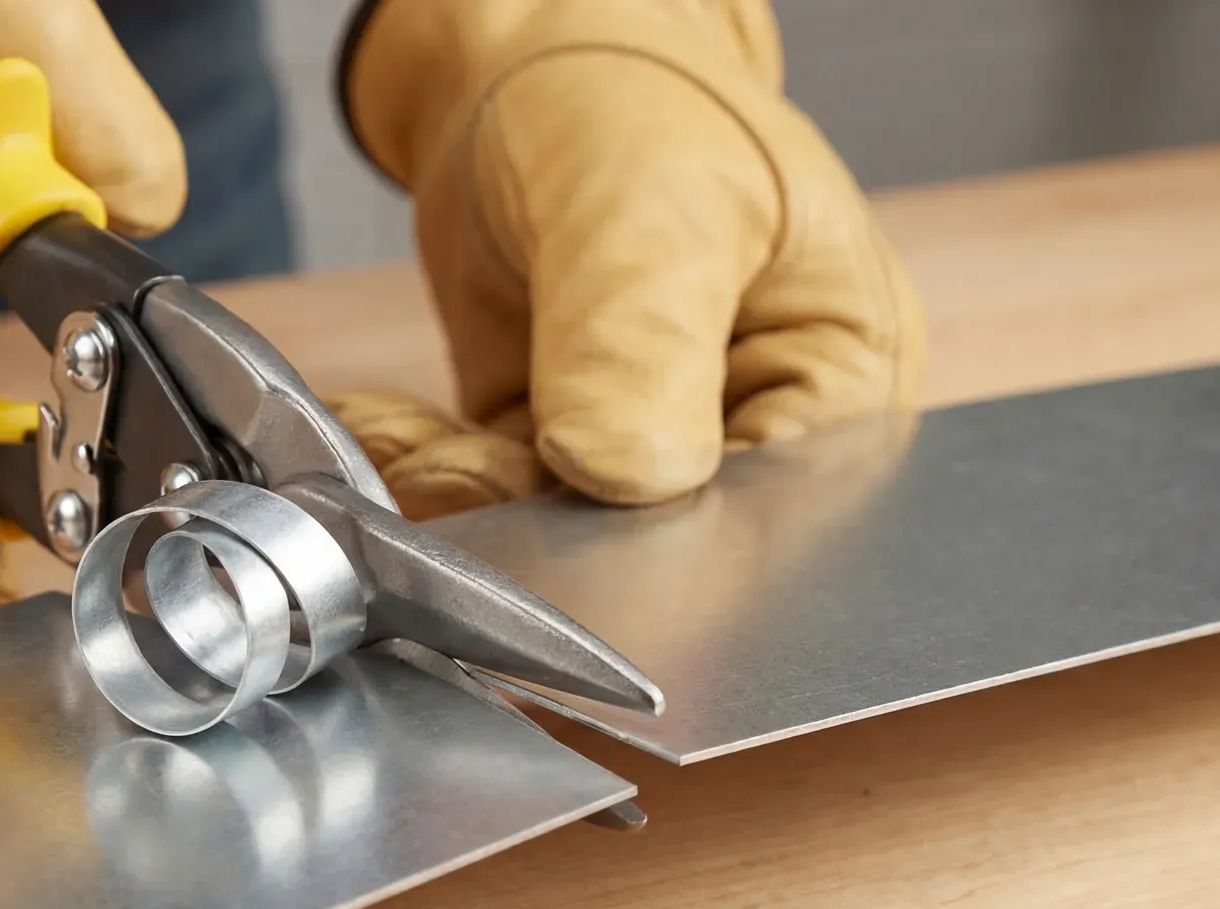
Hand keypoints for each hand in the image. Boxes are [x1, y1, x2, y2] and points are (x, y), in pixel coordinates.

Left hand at [333, 0, 924, 519]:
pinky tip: (378, 425)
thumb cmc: (634, 97)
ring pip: (555, 531)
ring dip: (461, 495)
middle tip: (447, 468)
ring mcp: (643, 445)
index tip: (565, 515)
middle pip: (662, 545)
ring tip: (395, 436)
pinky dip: (423, 467)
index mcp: (841, 380)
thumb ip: (640, 342)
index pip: (778, 518)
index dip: (674, 543)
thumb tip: (621, 474)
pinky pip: (489, 492)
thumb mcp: (655, 204)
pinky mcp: (549, 443)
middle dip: (544, 527)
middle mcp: (749, 434)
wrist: (524, 51)